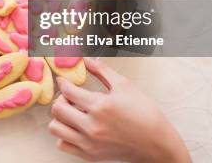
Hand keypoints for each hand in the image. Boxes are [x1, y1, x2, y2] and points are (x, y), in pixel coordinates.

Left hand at [49, 58, 190, 162]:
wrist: (156, 143)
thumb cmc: (144, 114)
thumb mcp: (125, 86)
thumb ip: (102, 70)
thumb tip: (86, 58)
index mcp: (100, 106)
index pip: (67, 90)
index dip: (63, 82)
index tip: (64, 81)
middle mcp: (92, 126)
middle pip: (57, 109)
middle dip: (61, 98)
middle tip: (70, 96)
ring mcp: (89, 143)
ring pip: (55, 128)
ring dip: (60, 117)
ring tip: (72, 112)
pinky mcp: (90, 155)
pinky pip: (62, 144)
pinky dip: (65, 135)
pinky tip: (76, 127)